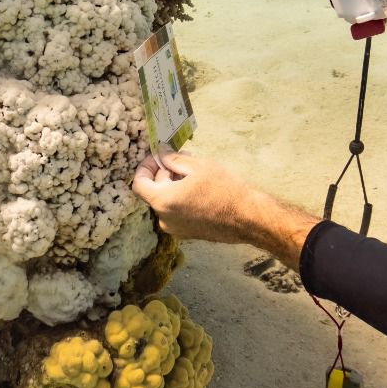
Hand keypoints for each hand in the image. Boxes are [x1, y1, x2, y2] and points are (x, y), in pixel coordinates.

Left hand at [132, 151, 316, 267]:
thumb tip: (161, 154)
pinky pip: (177, 212)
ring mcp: (176, 229)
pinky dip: (181, 198)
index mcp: (162, 202)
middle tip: (181, 159)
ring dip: (174, 185)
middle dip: (164, 173)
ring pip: (167, 201)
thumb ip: (173, 159)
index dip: (145, 167)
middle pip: (154, 192)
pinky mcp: (188, 234)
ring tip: (193, 172)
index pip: (139, 184)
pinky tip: (199, 188)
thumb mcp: (198, 166)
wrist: (247, 217)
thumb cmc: (224, 189)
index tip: (156, 157)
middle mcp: (164, 219)